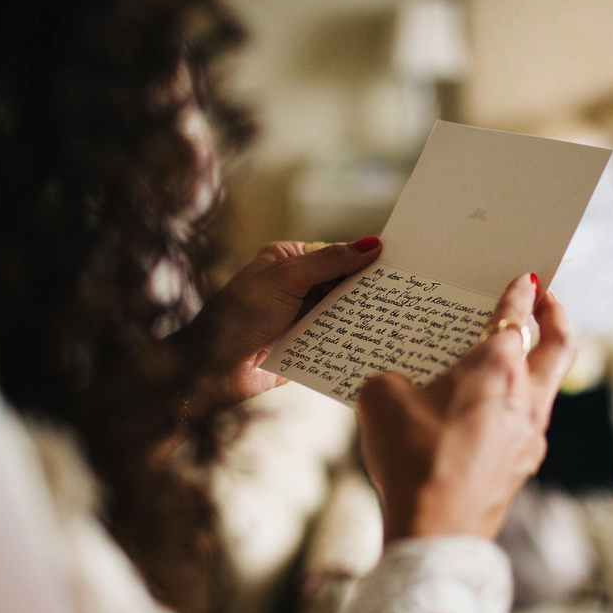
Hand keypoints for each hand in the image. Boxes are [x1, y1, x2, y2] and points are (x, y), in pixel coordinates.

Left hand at [187, 236, 382, 405]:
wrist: (212, 368)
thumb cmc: (240, 314)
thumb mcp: (288, 277)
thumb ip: (330, 261)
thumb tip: (370, 245)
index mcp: (287, 261)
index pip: (334, 255)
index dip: (361, 260)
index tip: (394, 265)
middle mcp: (294, 287)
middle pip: (340, 285)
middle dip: (364, 291)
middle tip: (400, 294)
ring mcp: (299, 318)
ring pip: (340, 314)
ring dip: (359, 318)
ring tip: (395, 319)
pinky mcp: (303, 346)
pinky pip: (333, 341)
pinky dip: (348, 342)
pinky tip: (374, 342)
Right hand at [356, 274, 576, 541]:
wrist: (433, 530)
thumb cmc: (410, 457)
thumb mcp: (380, 397)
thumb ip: (392, 377)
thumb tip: (400, 385)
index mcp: (496, 367)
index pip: (517, 315)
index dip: (521, 292)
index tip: (529, 278)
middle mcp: (524, 397)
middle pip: (560, 346)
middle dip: (557, 317)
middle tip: (549, 299)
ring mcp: (529, 436)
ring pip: (546, 388)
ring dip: (537, 365)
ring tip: (515, 357)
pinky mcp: (521, 468)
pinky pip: (525, 423)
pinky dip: (515, 405)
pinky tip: (487, 413)